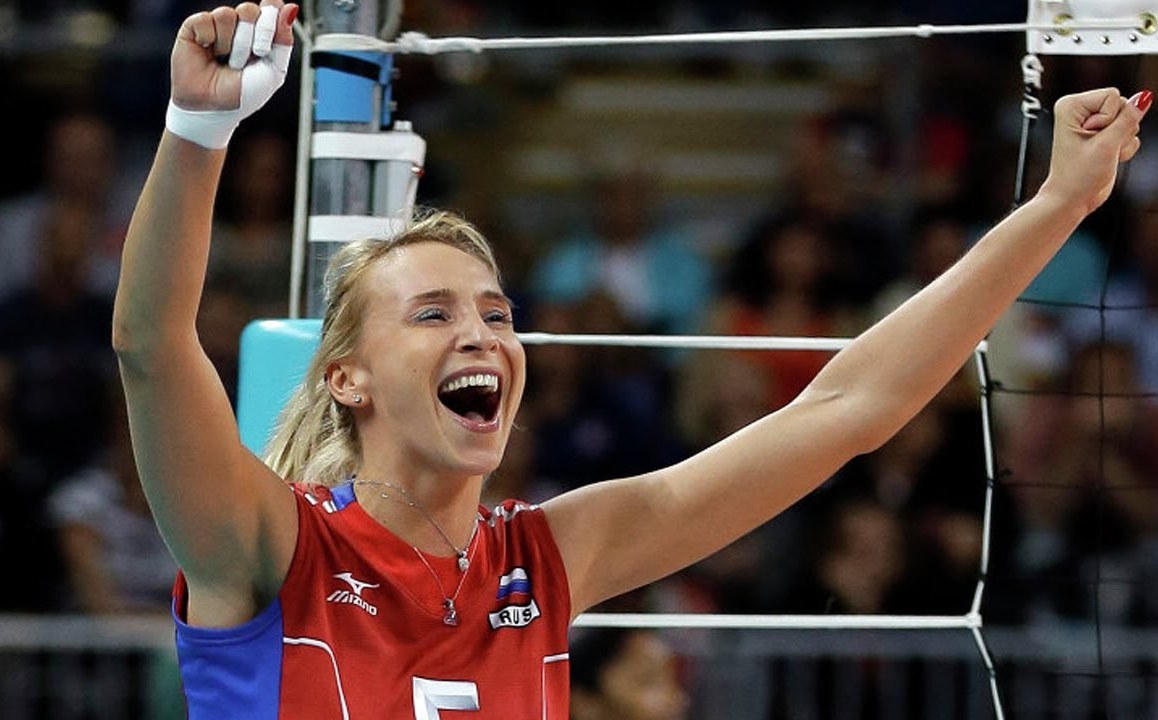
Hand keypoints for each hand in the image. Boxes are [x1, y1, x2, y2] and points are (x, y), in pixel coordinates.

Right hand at [166, 1, 297, 147]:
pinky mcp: (195, 27)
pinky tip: (208, 54)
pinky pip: (206, 19)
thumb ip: (283, 40)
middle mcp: (240, 26)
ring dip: (231, 45)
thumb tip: (290, 7)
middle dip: (252, 40)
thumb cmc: (244, 94)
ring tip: (227, 62)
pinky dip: (210, 39)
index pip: (271, 7)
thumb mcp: (274, 71)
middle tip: (246, 63)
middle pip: (250, 10)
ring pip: (227, 14)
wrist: (215, 109)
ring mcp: (218, 25)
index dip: (271, 18)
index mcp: (262, 33)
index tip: (266, 43)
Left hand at [1040, 88, 1150, 214]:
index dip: (1109, 119)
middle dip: (1118, 129)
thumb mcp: (1107, 145)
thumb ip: (1129, 119)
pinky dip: (1123, 147)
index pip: (1113, 95)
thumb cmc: (1078, 176)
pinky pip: (1129, 131)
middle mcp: (1081, 110)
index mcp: (1071, 105)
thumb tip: (1144, 96)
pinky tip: (1107, 157)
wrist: (1072, 199)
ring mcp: (1093, 122)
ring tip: (1101, 153)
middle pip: (1123, 104)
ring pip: (1129, 118)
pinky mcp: (1103, 134)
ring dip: (1121, 140)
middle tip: (1097, 147)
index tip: (1090, 138)